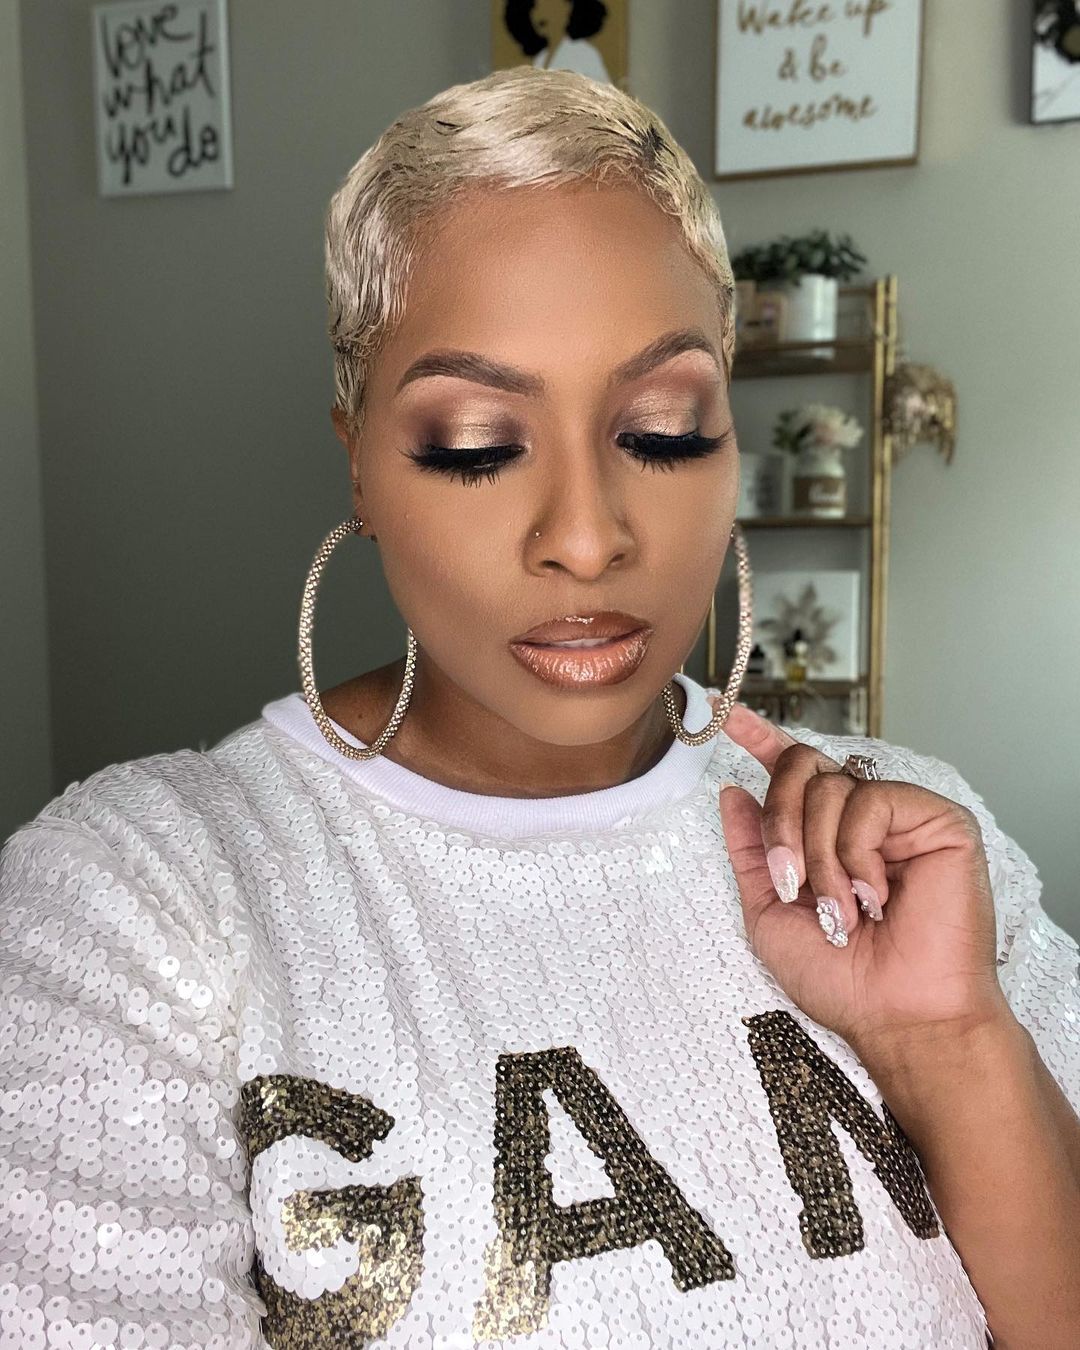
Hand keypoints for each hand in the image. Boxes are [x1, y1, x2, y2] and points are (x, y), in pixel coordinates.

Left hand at [713, 698, 1013, 1061]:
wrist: (897, 1016)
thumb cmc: (842, 980)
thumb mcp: (769, 913)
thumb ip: (752, 850)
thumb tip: (734, 791)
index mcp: (825, 836)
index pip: (791, 773)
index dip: (760, 737)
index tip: (725, 713)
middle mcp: (863, 819)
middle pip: (801, 767)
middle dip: (780, 821)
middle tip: (791, 881)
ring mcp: (901, 816)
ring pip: (828, 787)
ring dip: (820, 856)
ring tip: (841, 911)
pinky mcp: (939, 819)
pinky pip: (870, 801)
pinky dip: (857, 854)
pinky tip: (875, 896)